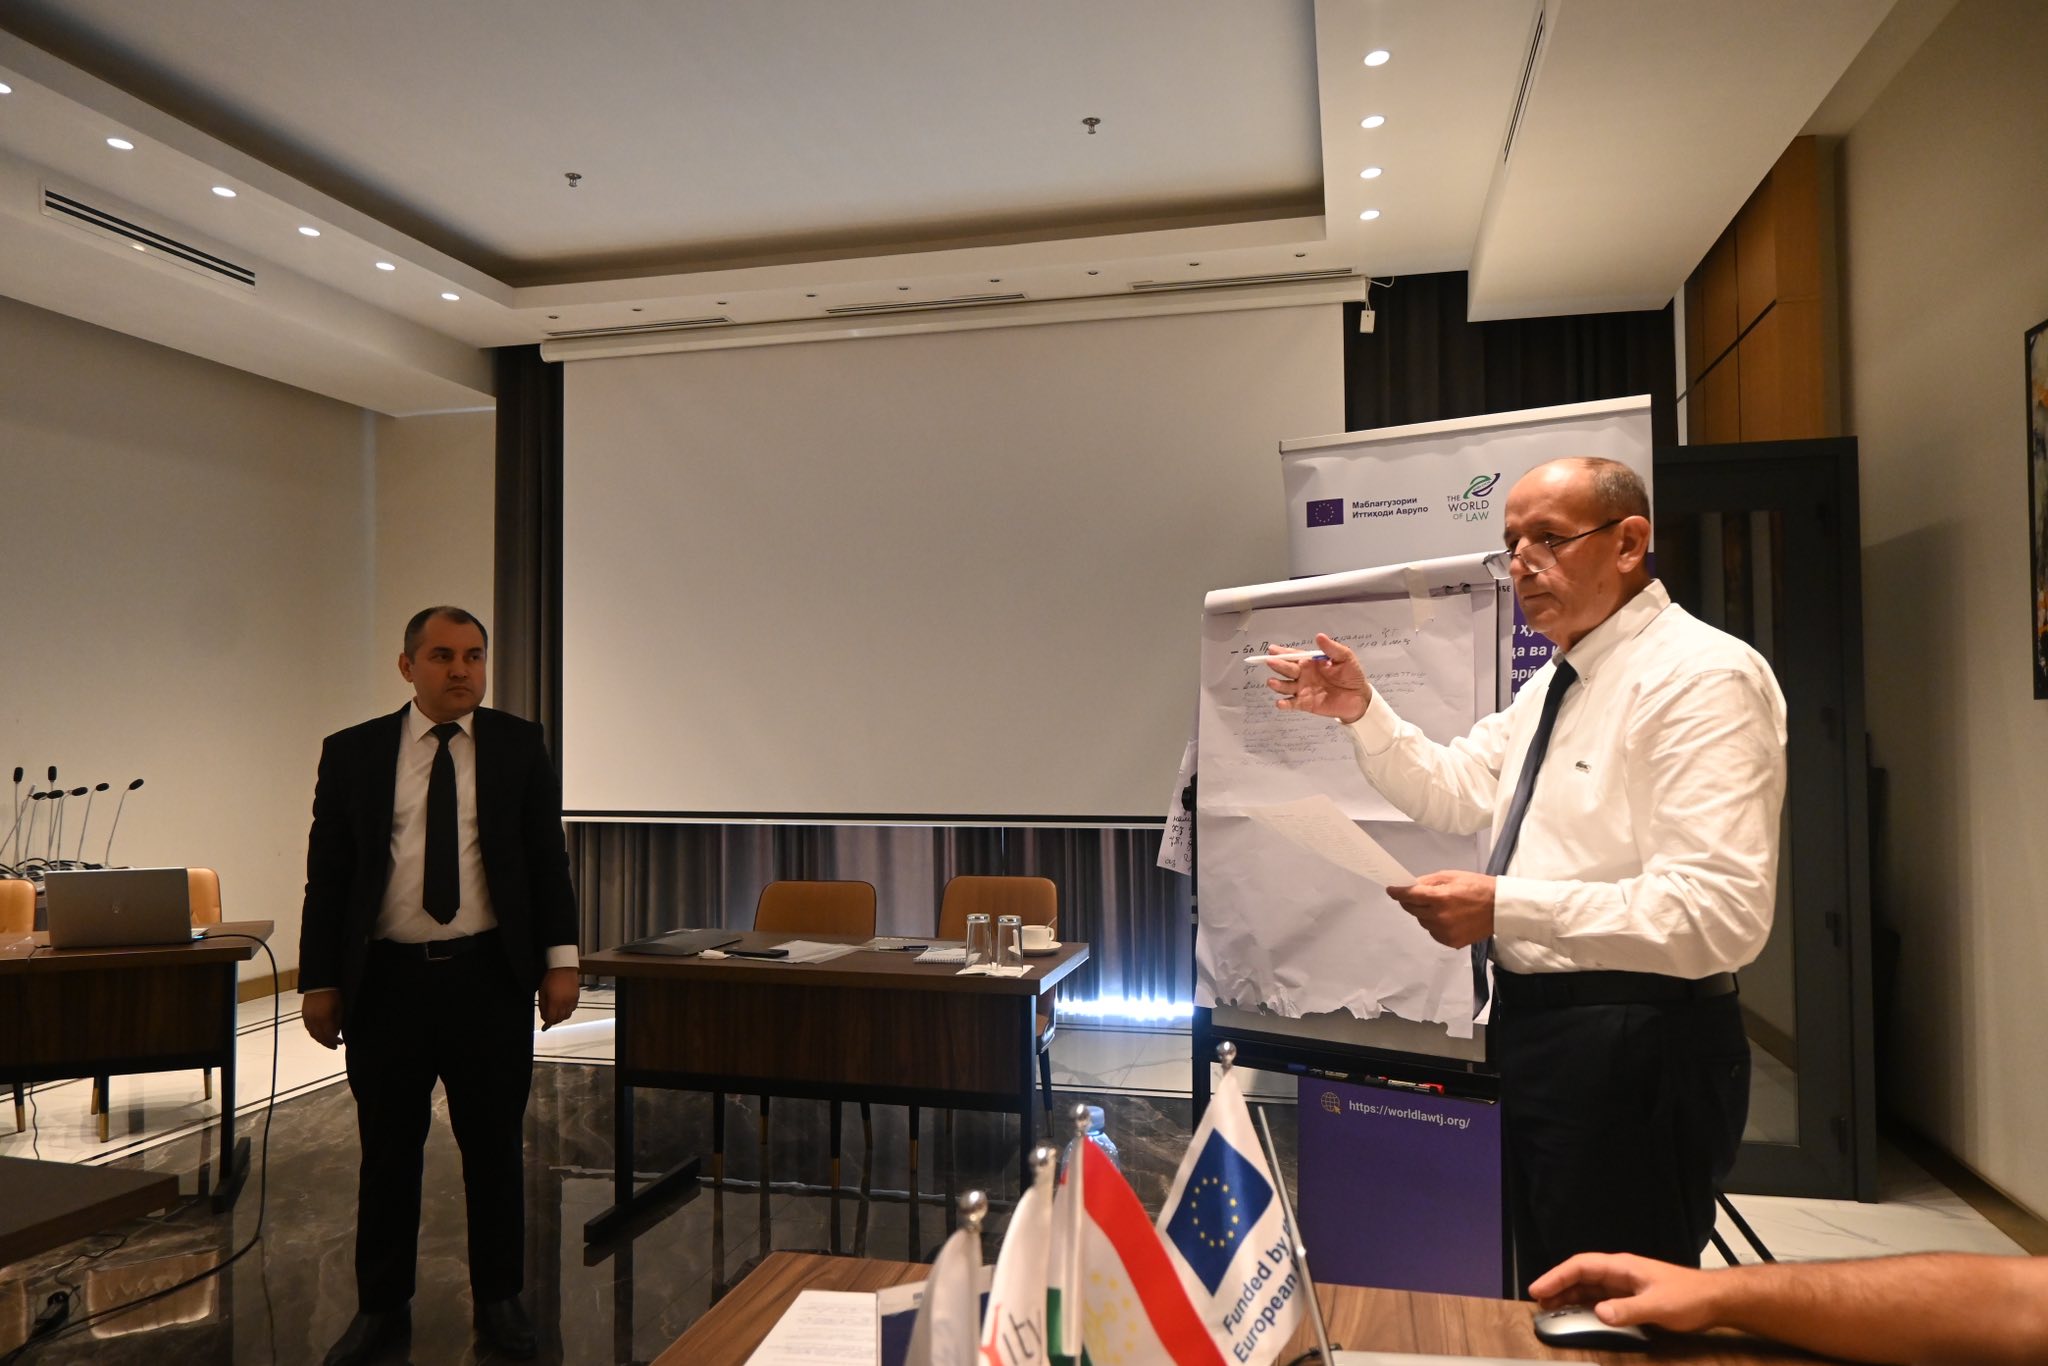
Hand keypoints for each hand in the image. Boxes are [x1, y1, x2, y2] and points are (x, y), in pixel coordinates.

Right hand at [301, 991, 344, 1048]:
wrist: (319, 983)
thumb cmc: (333, 994)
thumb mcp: (340, 1007)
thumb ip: (338, 1021)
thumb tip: (336, 1032)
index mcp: (324, 1018)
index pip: (329, 1035)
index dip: (335, 1041)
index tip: (341, 1043)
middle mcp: (314, 1020)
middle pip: (320, 1037)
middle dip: (328, 1043)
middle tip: (335, 1046)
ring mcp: (307, 1018)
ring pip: (313, 1034)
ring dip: (320, 1040)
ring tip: (327, 1042)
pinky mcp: (304, 1015)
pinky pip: (308, 1028)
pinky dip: (314, 1034)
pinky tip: (319, 1035)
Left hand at [538, 966, 579, 1029]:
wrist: (563, 968)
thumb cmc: (551, 978)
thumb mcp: (542, 992)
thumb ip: (543, 1006)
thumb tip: (544, 1016)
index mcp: (554, 1002)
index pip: (551, 1019)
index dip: (547, 1025)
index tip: (544, 1028)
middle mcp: (564, 1003)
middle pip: (559, 1019)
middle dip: (553, 1021)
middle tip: (549, 1020)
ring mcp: (571, 1001)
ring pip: (567, 1016)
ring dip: (561, 1018)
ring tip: (556, 1014)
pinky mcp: (576, 998)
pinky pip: (572, 1009)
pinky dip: (567, 1012)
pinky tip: (563, 1008)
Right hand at [1264, 633, 1372, 723]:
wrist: (1359, 697)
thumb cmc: (1352, 676)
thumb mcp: (1345, 658)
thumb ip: (1332, 648)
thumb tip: (1320, 636)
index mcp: (1311, 662)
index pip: (1294, 655)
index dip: (1283, 652)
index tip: (1273, 650)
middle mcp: (1303, 675)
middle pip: (1287, 669)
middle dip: (1278, 665)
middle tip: (1271, 661)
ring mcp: (1303, 689)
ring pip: (1286, 686)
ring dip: (1278, 685)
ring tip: (1272, 682)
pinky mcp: (1305, 703)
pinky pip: (1292, 703)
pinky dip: (1285, 704)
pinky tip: (1280, 703)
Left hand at [1385, 870, 1494, 948]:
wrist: (1500, 908)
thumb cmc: (1477, 887)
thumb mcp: (1452, 876)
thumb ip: (1429, 882)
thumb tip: (1411, 886)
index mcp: (1440, 898)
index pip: (1410, 896)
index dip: (1398, 892)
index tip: (1391, 890)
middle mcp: (1440, 917)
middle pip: (1412, 910)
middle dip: (1410, 901)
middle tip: (1416, 896)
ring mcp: (1445, 932)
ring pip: (1422, 922)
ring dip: (1423, 913)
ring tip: (1439, 906)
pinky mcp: (1451, 942)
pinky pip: (1433, 932)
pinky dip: (1434, 924)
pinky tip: (1446, 918)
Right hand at [1529, 1253, 1720, 1332]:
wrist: (1713, 1300)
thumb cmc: (1690, 1297)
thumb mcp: (1658, 1305)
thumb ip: (1628, 1310)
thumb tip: (1599, 1313)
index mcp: (1622, 1267)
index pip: (1581, 1266)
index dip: (1557, 1276)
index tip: (1539, 1289)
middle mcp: (1620, 1274)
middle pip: (1580, 1276)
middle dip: (1557, 1287)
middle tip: (1538, 1302)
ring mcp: (1625, 1286)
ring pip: (1588, 1288)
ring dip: (1569, 1297)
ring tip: (1551, 1310)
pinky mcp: (1631, 1299)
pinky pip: (1600, 1300)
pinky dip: (1585, 1306)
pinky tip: (1578, 1316)